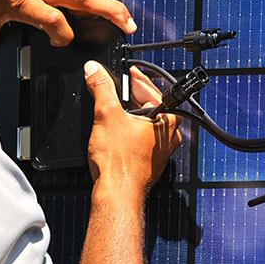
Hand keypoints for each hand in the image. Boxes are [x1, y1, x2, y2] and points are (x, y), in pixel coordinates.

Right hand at [83, 61, 181, 195]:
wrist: (116, 193)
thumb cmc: (120, 162)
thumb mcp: (106, 114)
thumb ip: (101, 87)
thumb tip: (95, 70)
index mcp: (168, 120)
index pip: (152, 89)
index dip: (135, 78)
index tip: (126, 71)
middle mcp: (169, 135)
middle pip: (148, 105)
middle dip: (130, 97)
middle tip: (114, 91)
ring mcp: (160, 150)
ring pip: (143, 122)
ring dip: (127, 115)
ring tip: (111, 112)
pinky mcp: (149, 161)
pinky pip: (139, 138)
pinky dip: (127, 131)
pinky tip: (112, 134)